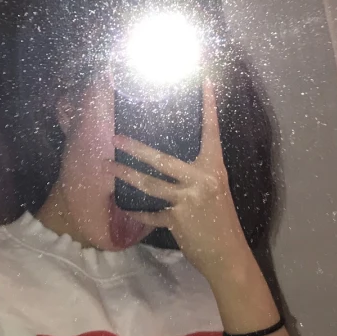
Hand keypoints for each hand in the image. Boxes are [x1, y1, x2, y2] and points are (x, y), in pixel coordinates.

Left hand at [112, 81, 252, 285]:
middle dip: (135, 149)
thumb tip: (172, 162)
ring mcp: (188, 199)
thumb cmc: (220, 220)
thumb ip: (197, 175)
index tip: (205, 81)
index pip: (211, 131)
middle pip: (162, 159)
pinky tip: (126, 207)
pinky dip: (139, 212)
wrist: (227, 254)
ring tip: (109, 167)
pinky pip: (151, 213)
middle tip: (115, 138)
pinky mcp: (177, 219)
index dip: (208, 106)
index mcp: (215, 168)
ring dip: (126, 176)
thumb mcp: (215, 190)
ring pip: (150, 184)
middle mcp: (202, 179)